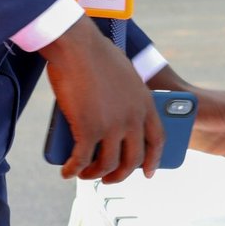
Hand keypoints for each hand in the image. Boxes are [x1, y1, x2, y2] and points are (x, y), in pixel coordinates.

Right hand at [42, 20, 164, 182]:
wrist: (77, 46)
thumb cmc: (96, 53)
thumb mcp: (125, 73)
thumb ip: (128, 94)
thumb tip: (117, 107)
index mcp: (145, 103)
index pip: (157, 139)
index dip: (153, 160)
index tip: (147, 173)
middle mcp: (133, 118)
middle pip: (133, 159)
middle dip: (120, 174)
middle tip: (108, 179)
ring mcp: (111, 126)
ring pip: (107, 165)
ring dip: (94, 175)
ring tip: (84, 175)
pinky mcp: (88, 129)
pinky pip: (81, 160)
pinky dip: (73, 170)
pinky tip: (67, 172)